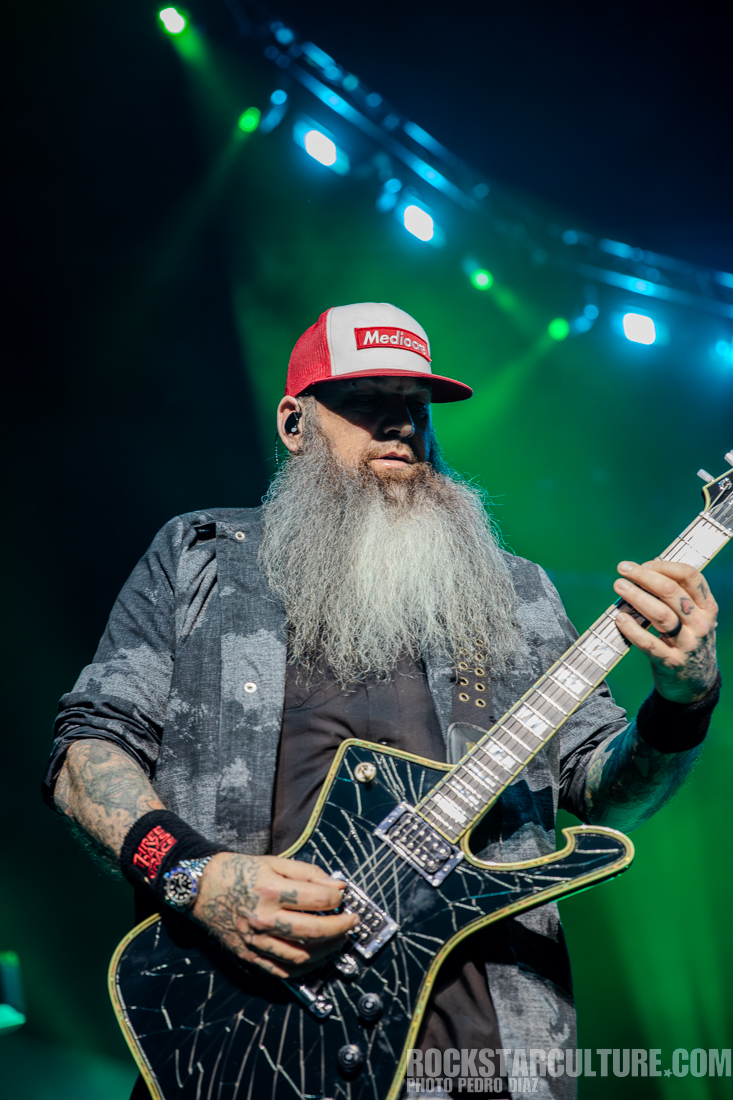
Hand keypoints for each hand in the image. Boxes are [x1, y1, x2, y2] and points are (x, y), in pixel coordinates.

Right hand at [190, 852, 358, 978]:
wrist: (200, 888)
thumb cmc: (236, 871)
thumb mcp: (273, 861)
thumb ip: (308, 872)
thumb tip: (337, 885)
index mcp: (271, 890)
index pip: (317, 898)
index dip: (337, 897)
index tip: (343, 896)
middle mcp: (263, 918)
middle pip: (313, 931)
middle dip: (340, 928)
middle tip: (352, 922)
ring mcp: (255, 941)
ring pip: (301, 956)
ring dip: (327, 951)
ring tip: (338, 941)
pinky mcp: (249, 955)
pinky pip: (282, 971)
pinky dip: (304, 969)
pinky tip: (316, 958)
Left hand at [613, 560, 717, 703]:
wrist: (696, 685)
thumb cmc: (688, 642)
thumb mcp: (694, 618)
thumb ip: (678, 596)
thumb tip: (648, 566)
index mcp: (707, 608)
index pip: (691, 576)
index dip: (665, 566)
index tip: (644, 564)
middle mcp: (700, 624)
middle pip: (672, 592)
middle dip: (645, 576)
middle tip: (623, 569)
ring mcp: (687, 644)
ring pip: (661, 615)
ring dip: (636, 597)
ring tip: (619, 586)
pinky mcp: (671, 662)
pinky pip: (649, 643)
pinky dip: (632, 629)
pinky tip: (619, 618)